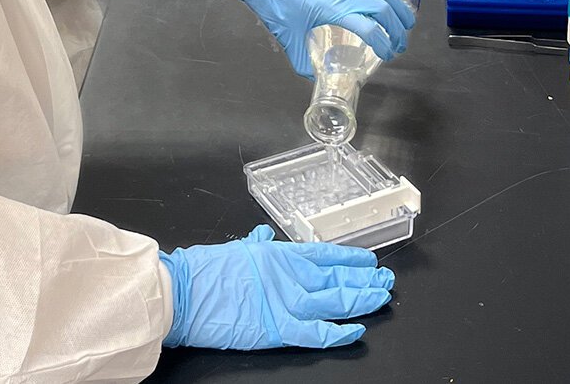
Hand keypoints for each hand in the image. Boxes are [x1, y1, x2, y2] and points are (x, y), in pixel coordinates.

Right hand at [159, 225, 393, 349]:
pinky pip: (316, 333)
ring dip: (360, 301)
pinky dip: (338, 333)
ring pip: (334, 302)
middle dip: (363, 280)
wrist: (184, 294)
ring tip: (381, 298)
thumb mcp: (234, 249)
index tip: (369, 261)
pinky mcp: (278, 329)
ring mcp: (285, 303)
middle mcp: (288, 276)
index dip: (349, 258)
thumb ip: (255, 244)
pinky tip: (358, 331)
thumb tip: (264, 236)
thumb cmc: (203, 271)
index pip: (324, 254)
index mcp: (278, 255)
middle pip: (335, 278)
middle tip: (385, 282)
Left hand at [223, 0, 415, 77]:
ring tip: (405, 20)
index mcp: (332, 10)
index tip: (388, 52)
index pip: (371, 30)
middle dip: (397, 28)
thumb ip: (303, 60)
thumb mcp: (287, 36)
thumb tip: (314, 75)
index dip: (384, 44)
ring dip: (398, 6)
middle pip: (382, 9)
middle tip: (400, 41)